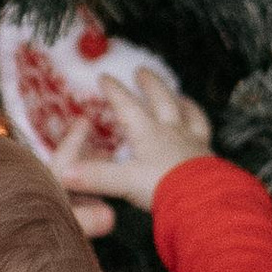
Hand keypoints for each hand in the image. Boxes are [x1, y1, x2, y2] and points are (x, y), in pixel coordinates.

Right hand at [48, 64, 210, 234]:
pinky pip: (206, 132)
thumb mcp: (123, 182)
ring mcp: (193, 141)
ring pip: (187, 112)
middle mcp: (171, 131)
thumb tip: (63, 172)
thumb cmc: (163, 188)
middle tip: (142, 71)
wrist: (202, 200)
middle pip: (161, 99)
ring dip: (181, 100)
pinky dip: (201, 124)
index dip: (114, 90)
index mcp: (147, 132)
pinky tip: (201, 127)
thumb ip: (94, 177)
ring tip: (180, 94)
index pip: (127, 105)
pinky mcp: (209, 155)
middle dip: (150, 84)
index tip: (105, 77)